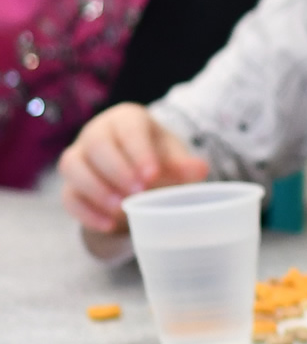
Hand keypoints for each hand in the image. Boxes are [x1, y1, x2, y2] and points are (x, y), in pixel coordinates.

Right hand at [60, 104, 209, 232]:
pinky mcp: (69, 183)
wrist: (137, 173)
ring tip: (121, 208)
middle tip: (138, 192)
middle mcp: (96, 132)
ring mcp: (78, 156)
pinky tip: (108, 225)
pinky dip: (86, 212)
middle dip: (117, 170)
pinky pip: (68, 196)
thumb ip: (185, 164)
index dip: (138, 151)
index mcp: (127, 119)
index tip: (152, 175)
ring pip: (74, 167)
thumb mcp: (174, 157)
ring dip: (96, 190)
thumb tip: (201, 170)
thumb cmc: (158, 158)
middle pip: (96, 145)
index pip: (129, 128)